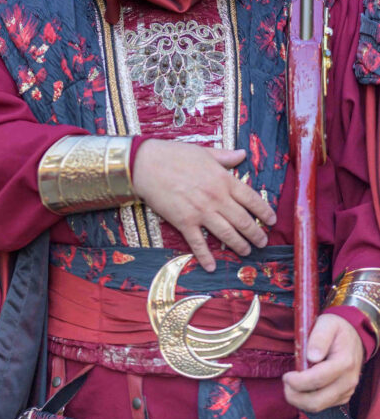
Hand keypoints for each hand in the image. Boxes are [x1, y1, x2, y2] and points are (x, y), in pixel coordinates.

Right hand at [132, 140, 275, 270]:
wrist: (146, 164)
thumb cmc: (174, 154)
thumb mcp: (204, 152)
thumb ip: (225, 157)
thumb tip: (242, 154)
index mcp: (223, 179)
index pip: (251, 199)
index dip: (264, 212)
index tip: (272, 221)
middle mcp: (216, 198)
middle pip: (243, 220)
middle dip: (256, 234)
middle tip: (263, 242)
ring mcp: (201, 212)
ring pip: (226, 234)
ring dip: (239, 245)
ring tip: (247, 252)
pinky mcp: (184, 222)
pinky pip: (198, 243)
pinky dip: (206, 256)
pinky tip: (212, 266)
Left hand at [283, 314, 363, 411]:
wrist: (353, 338)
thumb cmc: (336, 329)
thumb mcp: (327, 323)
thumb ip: (319, 337)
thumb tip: (311, 356)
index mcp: (344, 362)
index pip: (317, 380)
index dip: (298, 382)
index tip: (286, 376)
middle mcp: (348, 381)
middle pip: (317, 401)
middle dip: (295, 396)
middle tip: (285, 383)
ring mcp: (346, 391)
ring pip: (319, 407)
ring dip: (299, 400)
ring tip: (290, 385)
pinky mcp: (343, 397)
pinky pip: (323, 406)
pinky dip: (308, 400)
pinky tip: (302, 387)